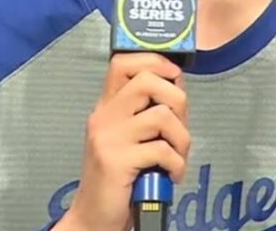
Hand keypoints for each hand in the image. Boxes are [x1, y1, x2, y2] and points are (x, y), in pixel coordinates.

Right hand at [58, 53, 189, 230]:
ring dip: (182, 140)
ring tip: (176, 158)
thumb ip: (146, 114)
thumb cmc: (118, 179)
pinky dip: (177, 165)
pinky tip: (170, 175)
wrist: (94, 216)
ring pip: (162, 116)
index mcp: (106, 107)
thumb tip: (177, 87)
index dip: (155, 61)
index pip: (122, 63)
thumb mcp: (128, 139)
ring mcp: (108, 138)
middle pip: (148, 80)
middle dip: (178, 100)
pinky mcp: (116, 161)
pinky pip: (163, 150)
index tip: (174, 77)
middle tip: (178, 128)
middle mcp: (103, 117)